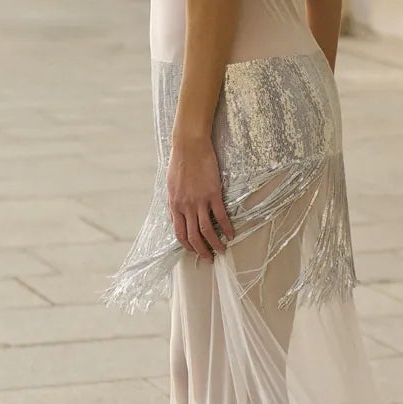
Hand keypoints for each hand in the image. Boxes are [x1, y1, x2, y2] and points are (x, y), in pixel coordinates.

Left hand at [167, 133, 234, 260]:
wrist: (189, 145)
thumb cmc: (179, 163)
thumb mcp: (170, 186)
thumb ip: (173, 203)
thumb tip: (175, 217)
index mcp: (174, 205)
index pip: (179, 233)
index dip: (187, 246)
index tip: (195, 251)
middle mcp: (186, 207)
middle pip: (193, 236)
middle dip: (202, 251)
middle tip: (209, 258)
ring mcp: (200, 201)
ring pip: (207, 230)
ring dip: (215, 244)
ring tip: (222, 250)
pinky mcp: (213, 194)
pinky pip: (221, 216)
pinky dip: (227, 227)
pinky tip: (232, 233)